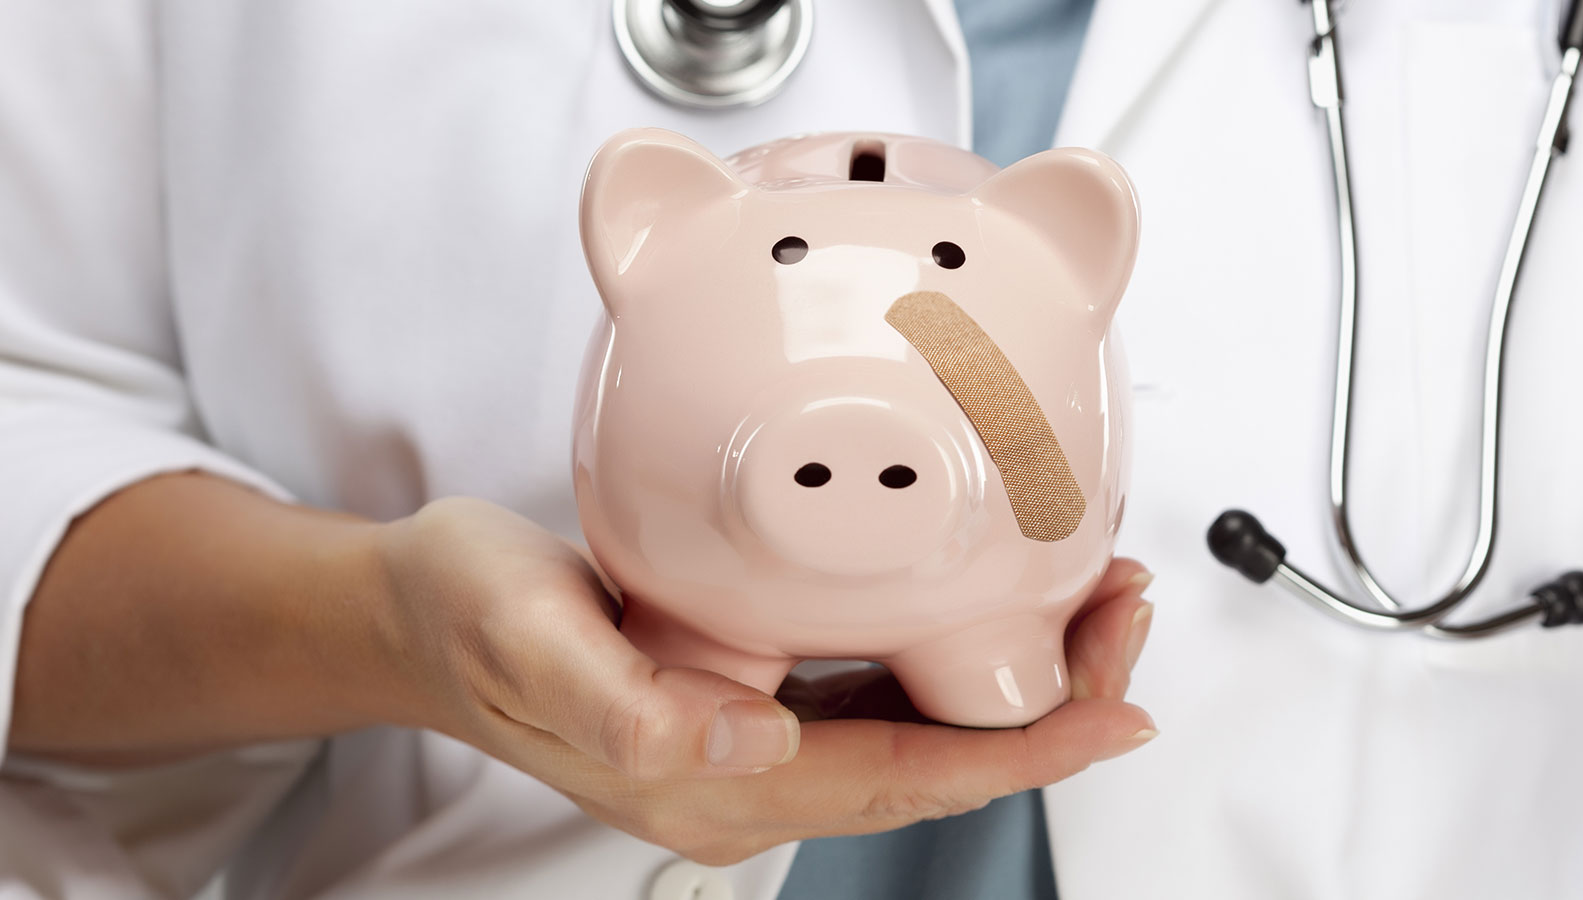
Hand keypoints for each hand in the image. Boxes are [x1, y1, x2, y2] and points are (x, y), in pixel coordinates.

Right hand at [370, 497, 1156, 864]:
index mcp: (713, 779)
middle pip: (942, 765)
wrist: (418, 614)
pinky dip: (964, 657)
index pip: (908, 779)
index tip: (1116, 710)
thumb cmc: (468, 616)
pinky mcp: (754, 703)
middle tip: (1126, 619)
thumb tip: (744, 743)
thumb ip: (627, 707)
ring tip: (1096, 607)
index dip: (1027, 753)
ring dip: (1024, 681)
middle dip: (1056, 706)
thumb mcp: (527, 638)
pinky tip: (999, 605)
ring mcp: (756, 748)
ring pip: (928, 734)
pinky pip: (887, 697)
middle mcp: (749, 779)